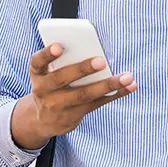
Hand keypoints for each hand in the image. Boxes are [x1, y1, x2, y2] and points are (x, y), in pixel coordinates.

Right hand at [11, 43, 135, 149]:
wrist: (42, 120)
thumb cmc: (51, 86)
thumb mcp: (48, 74)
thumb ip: (64, 62)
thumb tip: (94, 49)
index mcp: (38, 74)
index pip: (38, 62)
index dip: (47, 54)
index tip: (59, 46)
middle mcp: (44, 90)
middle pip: (61, 79)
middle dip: (82, 70)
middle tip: (101, 61)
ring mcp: (59, 105)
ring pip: (84, 95)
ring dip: (107, 85)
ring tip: (126, 76)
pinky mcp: (74, 115)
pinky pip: (97, 103)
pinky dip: (115, 94)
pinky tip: (130, 86)